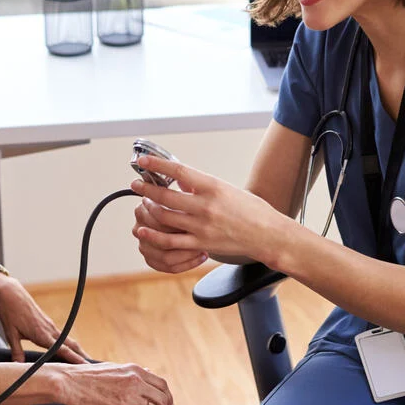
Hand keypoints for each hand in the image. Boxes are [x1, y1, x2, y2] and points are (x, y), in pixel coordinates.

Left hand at [0, 274, 90, 363]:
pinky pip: (61, 336)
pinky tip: (70, 349)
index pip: (61, 349)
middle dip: (81, 355)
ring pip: (67, 340)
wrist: (11, 293)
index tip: (85, 365)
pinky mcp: (47, 323)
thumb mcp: (10, 333)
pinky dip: (69, 344)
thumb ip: (16, 351)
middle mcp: (49, 329)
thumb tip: (18, 367)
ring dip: (77, 350)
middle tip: (92, 367)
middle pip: (70, 344)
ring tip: (85, 361)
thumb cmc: (9, 312)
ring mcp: (50, 325)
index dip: (74, 358)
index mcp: (41, 334)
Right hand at [51, 361, 173, 404]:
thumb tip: (148, 373)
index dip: (168, 397)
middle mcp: (135, 380)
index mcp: (135, 369)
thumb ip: (132, 373)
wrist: (69, 382)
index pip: (162, 384)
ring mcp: (128, 394)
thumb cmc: (87, 376)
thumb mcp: (114, 368)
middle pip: (162, 399)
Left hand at [129, 155, 282, 262]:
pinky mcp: (201, 243)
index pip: (179, 171)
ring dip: (149, 209)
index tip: (143, 161)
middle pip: (166, 195)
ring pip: (165, 216)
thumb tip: (180, 179)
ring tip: (142, 204)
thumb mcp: (226, 189)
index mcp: (213, 187)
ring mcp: (202, 226)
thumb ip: (202, 185)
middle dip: (146, 189)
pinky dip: (154, 235)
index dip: (158, 165)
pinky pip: (171, 241)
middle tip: (136, 185)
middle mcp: (205, 206)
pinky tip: (143, 229)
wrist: (268, 234)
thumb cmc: (251, 210)